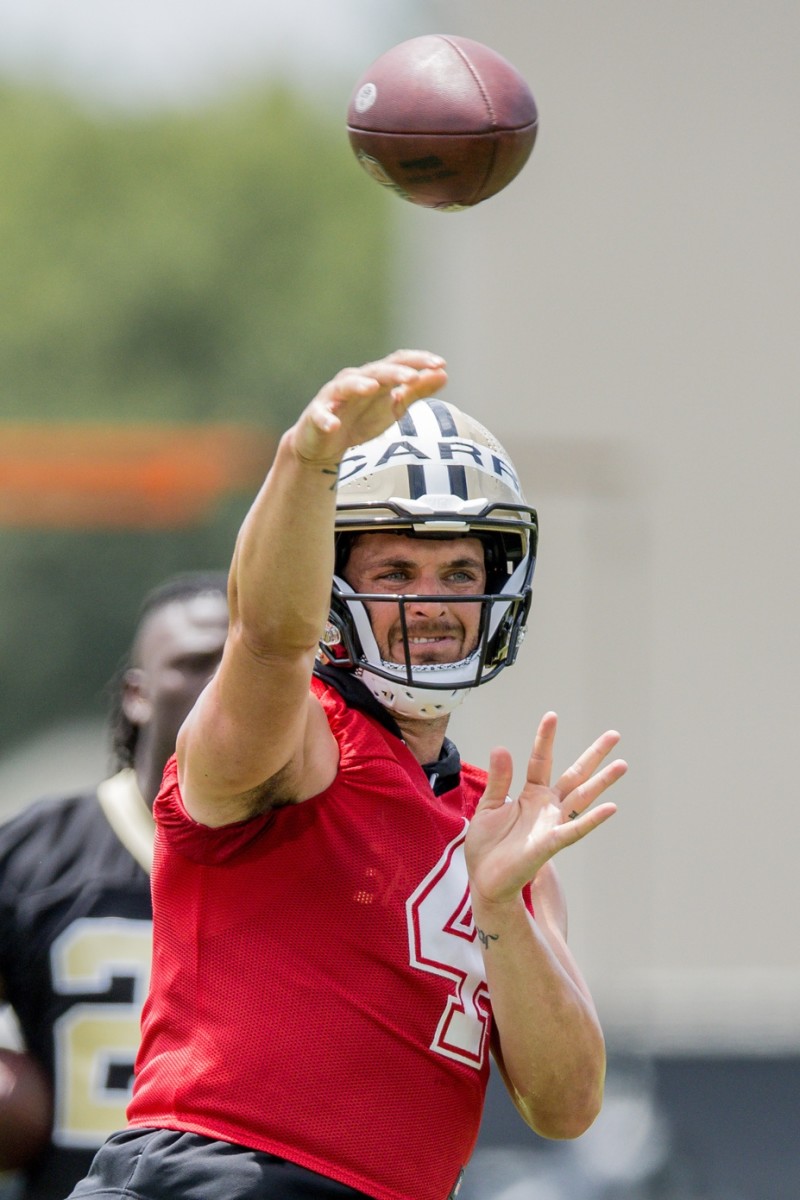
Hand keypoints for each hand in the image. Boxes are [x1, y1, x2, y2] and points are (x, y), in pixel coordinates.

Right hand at [290, 349, 447, 466]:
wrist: (326, 446)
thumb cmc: (360, 421)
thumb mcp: (393, 407)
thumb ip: (416, 391)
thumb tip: (443, 373)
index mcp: (375, 378)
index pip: (398, 362)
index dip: (418, 361)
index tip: (440, 364)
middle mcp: (354, 381)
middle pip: (375, 371)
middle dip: (394, 372)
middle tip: (413, 377)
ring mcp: (334, 397)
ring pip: (346, 386)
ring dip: (359, 385)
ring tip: (373, 387)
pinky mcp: (316, 416)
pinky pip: (321, 415)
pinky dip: (326, 419)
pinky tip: (334, 425)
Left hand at [465, 712, 626, 906]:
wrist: (484, 880)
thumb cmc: (487, 846)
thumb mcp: (488, 806)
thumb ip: (499, 780)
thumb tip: (502, 748)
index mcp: (531, 795)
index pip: (540, 761)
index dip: (545, 739)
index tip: (552, 715)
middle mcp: (547, 807)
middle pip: (575, 775)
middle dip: (594, 755)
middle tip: (614, 735)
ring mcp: (552, 824)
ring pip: (582, 798)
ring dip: (602, 781)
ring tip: (622, 764)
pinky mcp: (550, 844)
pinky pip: (574, 829)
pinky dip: (592, 819)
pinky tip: (610, 808)